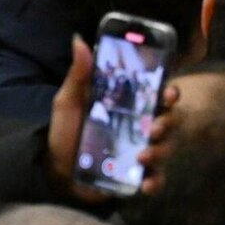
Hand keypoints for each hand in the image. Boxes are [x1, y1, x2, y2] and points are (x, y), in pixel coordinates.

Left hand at [50, 39, 175, 200]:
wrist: (55, 171)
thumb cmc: (64, 133)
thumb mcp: (68, 102)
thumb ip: (78, 75)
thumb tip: (78, 40)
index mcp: (129, 107)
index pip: (158, 95)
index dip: (170, 93)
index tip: (169, 92)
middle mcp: (140, 128)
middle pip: (169, 121)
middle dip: (168, 123)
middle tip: (154, 128)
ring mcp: (141, 152)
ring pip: (166, 148)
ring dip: (161, 151)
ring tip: (142, 156)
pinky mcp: (137, 176)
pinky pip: (156, 179)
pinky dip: (155, 182)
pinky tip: (145, 184)